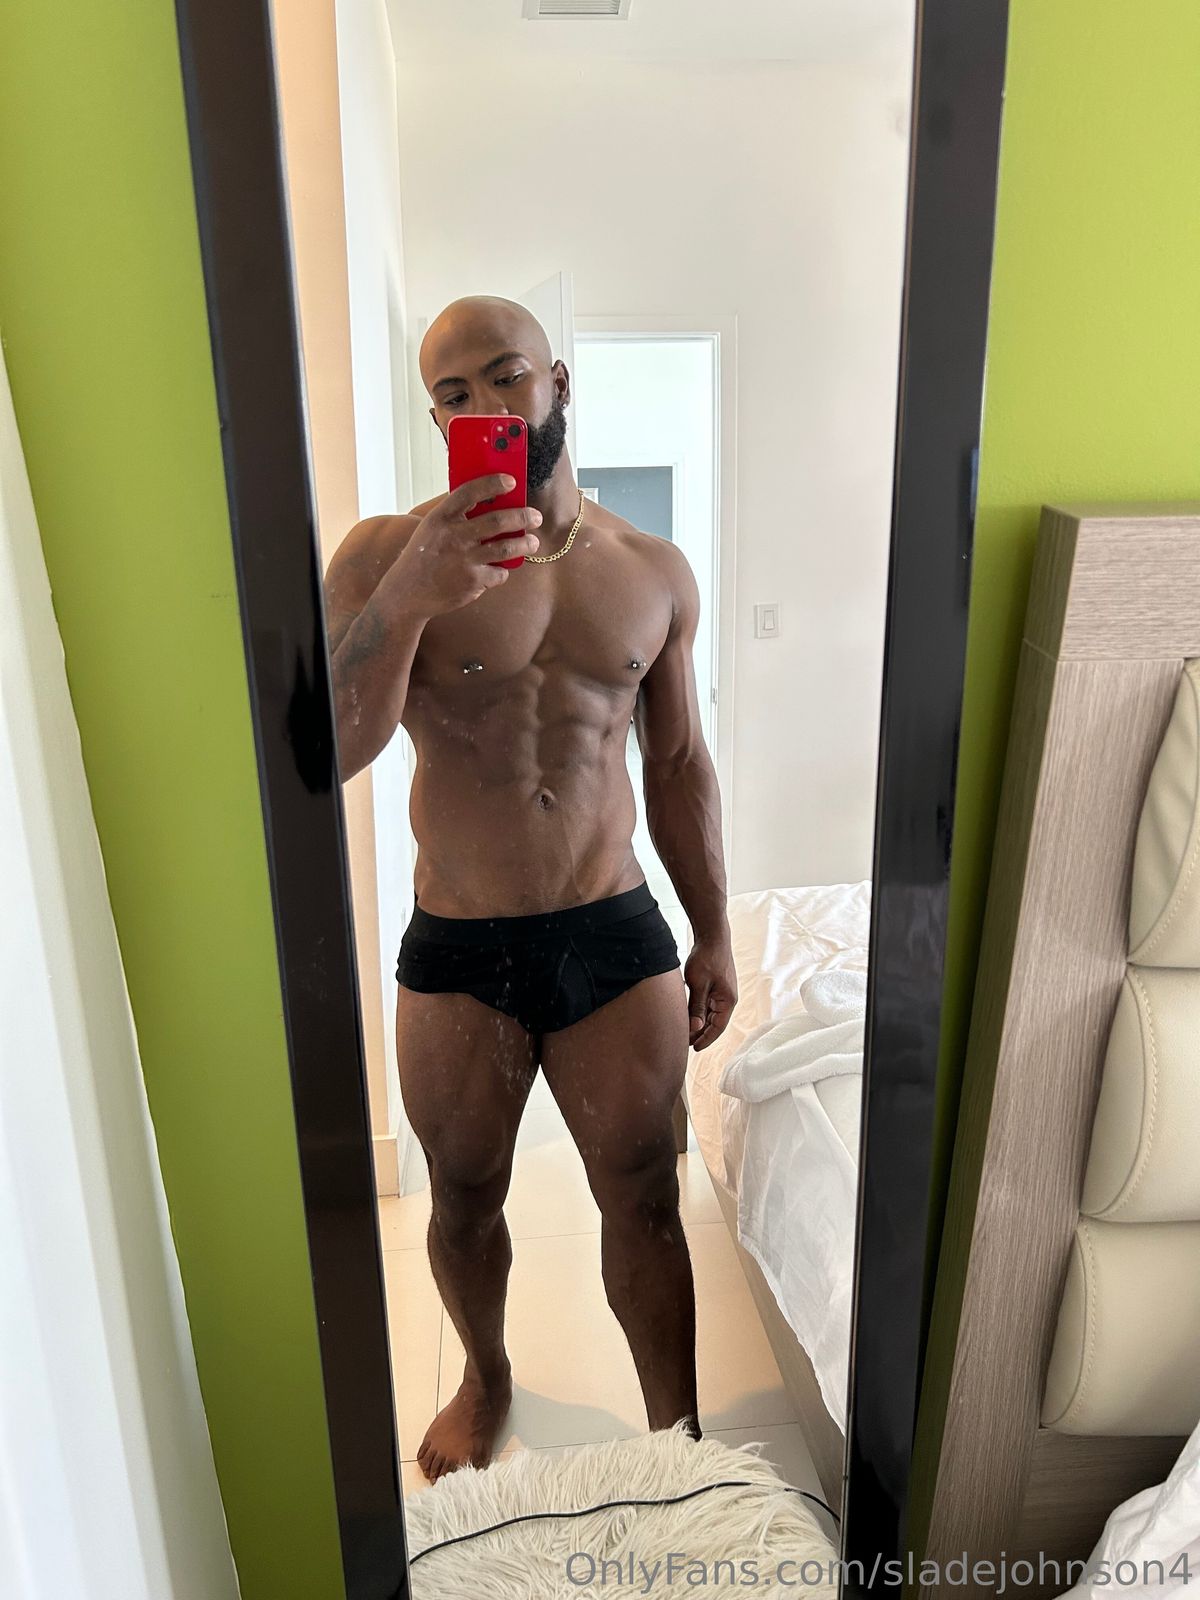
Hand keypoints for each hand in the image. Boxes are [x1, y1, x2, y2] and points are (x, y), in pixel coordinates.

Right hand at [382, 474, 540, 617]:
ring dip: (525, 544)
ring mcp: (464, 560)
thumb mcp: (432, 529)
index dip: (492, 483)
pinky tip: (499, 569)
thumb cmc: (425, 555)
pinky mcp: (473, 582)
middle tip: (535, 516)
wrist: (408, 592)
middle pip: (497, 521)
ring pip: (506, 548)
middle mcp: (453, 537)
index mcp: (441, 518)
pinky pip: (499, 573)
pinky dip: (502, 571)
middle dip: (522, 516)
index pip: (469, 492)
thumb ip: (456, 515)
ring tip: (532, 542)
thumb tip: (491, 499)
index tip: (511, 481)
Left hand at [684, 938, 736, 1050]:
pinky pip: (708, 1004)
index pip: (718, 1028)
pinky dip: (699, 1012)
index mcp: (728, 1001)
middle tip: (684, 1043)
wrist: (712, 935)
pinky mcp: (716, 985)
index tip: (693, 1049)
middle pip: (715, 1023)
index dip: (706, 1040)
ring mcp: (723, 992)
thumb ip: (697, 1007)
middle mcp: (727, 998)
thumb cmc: (707, 957)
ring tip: (685, 1032)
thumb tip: (695, 1028)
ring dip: (699, 1023)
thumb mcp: (698, 984)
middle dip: (701, 1034)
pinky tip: (689, 1015)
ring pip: (711, 1014)